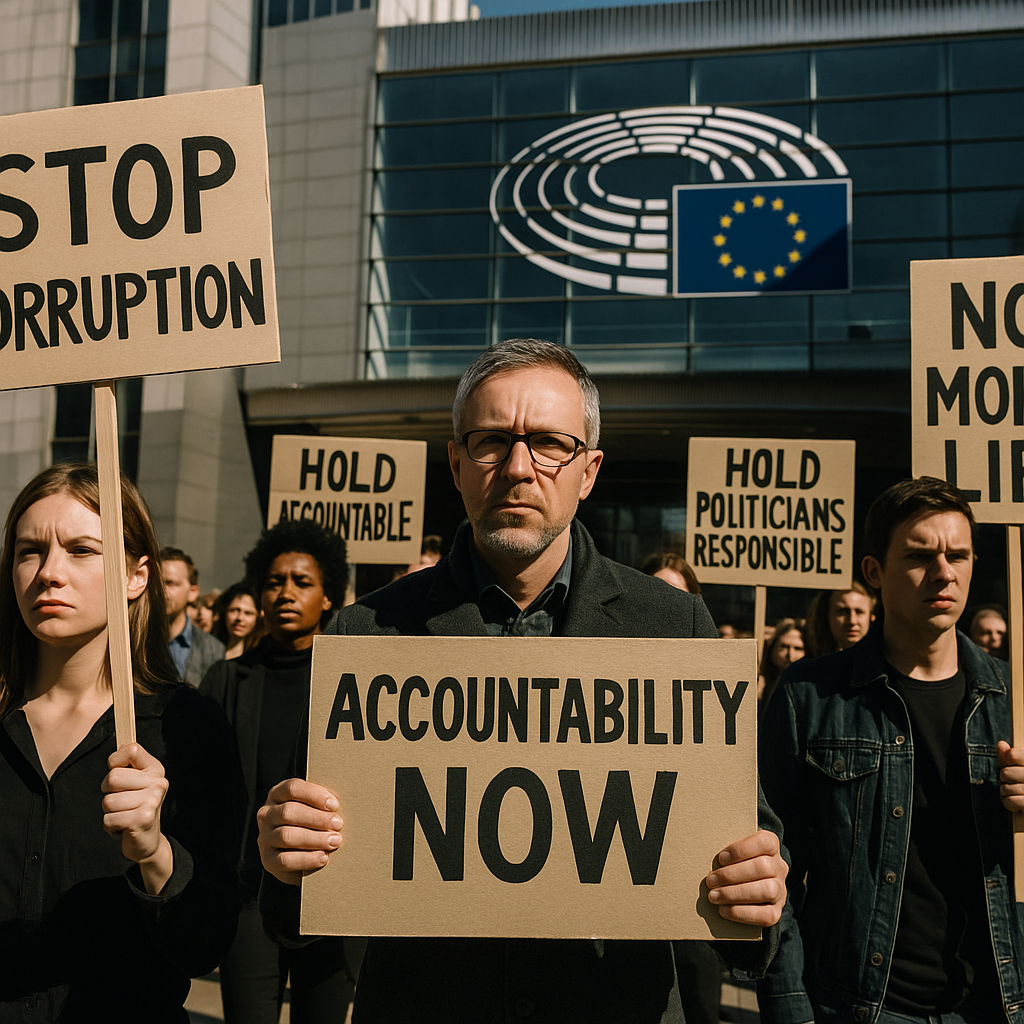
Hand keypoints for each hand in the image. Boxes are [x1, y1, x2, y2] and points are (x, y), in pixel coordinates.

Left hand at [102, 742, 172, 893]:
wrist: (147, 840)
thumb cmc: (134, 807)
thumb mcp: (134, 782)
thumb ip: (126, 764)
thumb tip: (118, 744)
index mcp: (155, 769)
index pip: (131, 749)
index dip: (115, 761)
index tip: (119, 773)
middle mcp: (158, 782)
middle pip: (113, 778)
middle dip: (108, 793)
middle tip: (121, 801)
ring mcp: (153, 800)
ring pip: (108, 801)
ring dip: (110, 813)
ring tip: (124, 815)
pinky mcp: (144, 818)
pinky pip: (109, 819)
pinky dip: (111, 827)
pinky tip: (124, 827)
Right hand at [257, 778, 342, 886]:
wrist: (302, 855)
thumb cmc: (313, 824)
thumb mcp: (316, 808)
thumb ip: (323, 804)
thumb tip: (340, 805)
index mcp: (278, 794)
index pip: (292, 788)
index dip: (314, 795)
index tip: (334, 804)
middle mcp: (267, 814)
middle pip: (289, 812)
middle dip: (317, 818)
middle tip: (338, 824)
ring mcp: (265, 837)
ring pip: (286, 836)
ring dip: (314, 839)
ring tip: (334, 841)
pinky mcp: (267, 859)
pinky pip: (284, 860)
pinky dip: (306, 859)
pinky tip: (323, 857)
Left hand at [705, 829, 786, 926]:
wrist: (748, 884)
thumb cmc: (734, 861)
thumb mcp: (733, 850)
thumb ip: (727, 850)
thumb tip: (703, 852)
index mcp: (771, 846)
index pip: (764, 842)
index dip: (742, 850)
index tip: (720, 858)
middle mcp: (779, 867)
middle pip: (763, 867)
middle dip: (732, 875)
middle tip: (710, 881)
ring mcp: (780, 890)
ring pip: (766, 890)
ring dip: (735, 894)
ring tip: (714, 896)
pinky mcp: (776, 911)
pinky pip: (766, 915)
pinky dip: (742, 913)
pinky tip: (724, 910)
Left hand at [997, 741, 1023, 812]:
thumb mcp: (1023, 765)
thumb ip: (1011, 755)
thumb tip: (1001, 745)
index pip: (1012, 755)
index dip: (1006, 759)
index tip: (1009, 763)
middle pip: (1006, 773)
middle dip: (1004, 777)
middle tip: (1012, 780)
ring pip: (1006, 788)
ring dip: (1005, 791)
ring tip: (1013, 790)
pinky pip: (1011, 801)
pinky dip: (1009, 803)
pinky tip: (1014, 801)